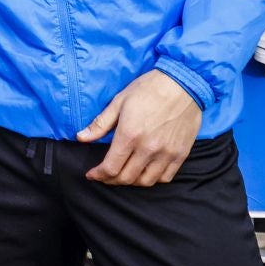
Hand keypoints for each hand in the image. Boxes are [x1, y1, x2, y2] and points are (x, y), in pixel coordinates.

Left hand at [78, 69, 201, 186]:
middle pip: (127, 178)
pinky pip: (166, 177)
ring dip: (132, 181)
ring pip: (146, 182)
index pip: (111, 167)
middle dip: (111, 180)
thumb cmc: (148, 89)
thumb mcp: (119, 101)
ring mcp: (166, 153)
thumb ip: (100, 123)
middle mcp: (148, 149)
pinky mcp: (181, 154)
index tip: (92, 175)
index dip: (99, 175)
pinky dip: (153, 179)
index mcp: (130, 135)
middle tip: (105, 175)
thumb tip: (81, 137)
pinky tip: (146, 171)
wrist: (183, 84)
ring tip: (124, 174)